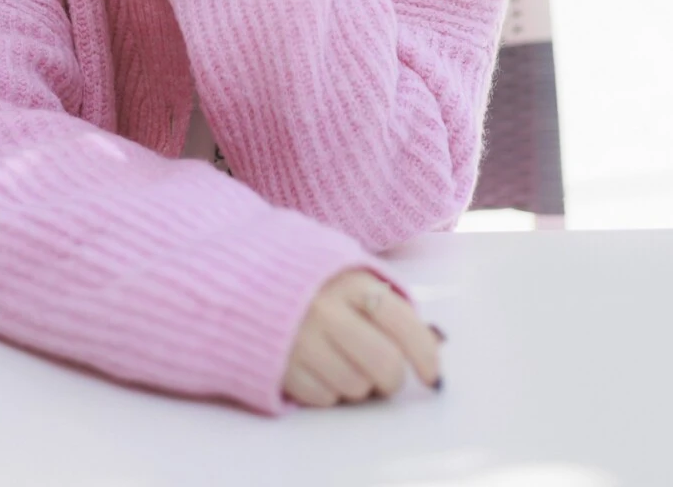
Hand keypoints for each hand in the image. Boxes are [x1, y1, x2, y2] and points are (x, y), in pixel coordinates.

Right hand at [281, 267, 442, 406]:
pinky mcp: (281, 368)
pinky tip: (317, 367)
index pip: (403, 324)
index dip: (425, 355)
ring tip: (341, 360)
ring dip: (358, 384)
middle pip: (385, 365)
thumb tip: (431, 343)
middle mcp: (329, 311)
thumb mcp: (347, 272)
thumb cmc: (308, 278)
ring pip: (356, 387)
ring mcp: (303, 341)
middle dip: (392, 378)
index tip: (432, 375)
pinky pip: (324, 399)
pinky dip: (328, 391)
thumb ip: (384, 301)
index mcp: (352, 281)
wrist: (240, 279)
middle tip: (386, 375)